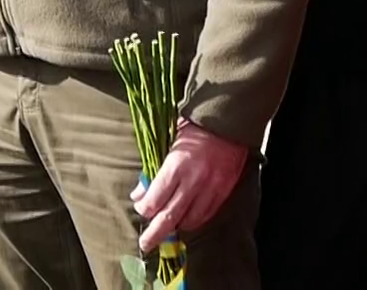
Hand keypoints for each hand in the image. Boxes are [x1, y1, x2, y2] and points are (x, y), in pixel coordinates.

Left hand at [131, 121, 247, 251]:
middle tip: (145, 244)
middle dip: (155, 234)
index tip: (141, 209)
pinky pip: (206, 215)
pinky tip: (186, 218)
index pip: (154, 200)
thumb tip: (139, 194)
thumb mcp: (167, 144)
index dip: (144, 209)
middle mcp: (192, 181)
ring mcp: (210, 188)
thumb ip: (153, 171)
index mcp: (175, 166)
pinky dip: (194, 220)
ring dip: (176, 226)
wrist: (227, 122)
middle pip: (169, 217)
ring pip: (189, 220)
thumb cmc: (193, 129)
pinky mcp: (223, 192)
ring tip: (168, 227)